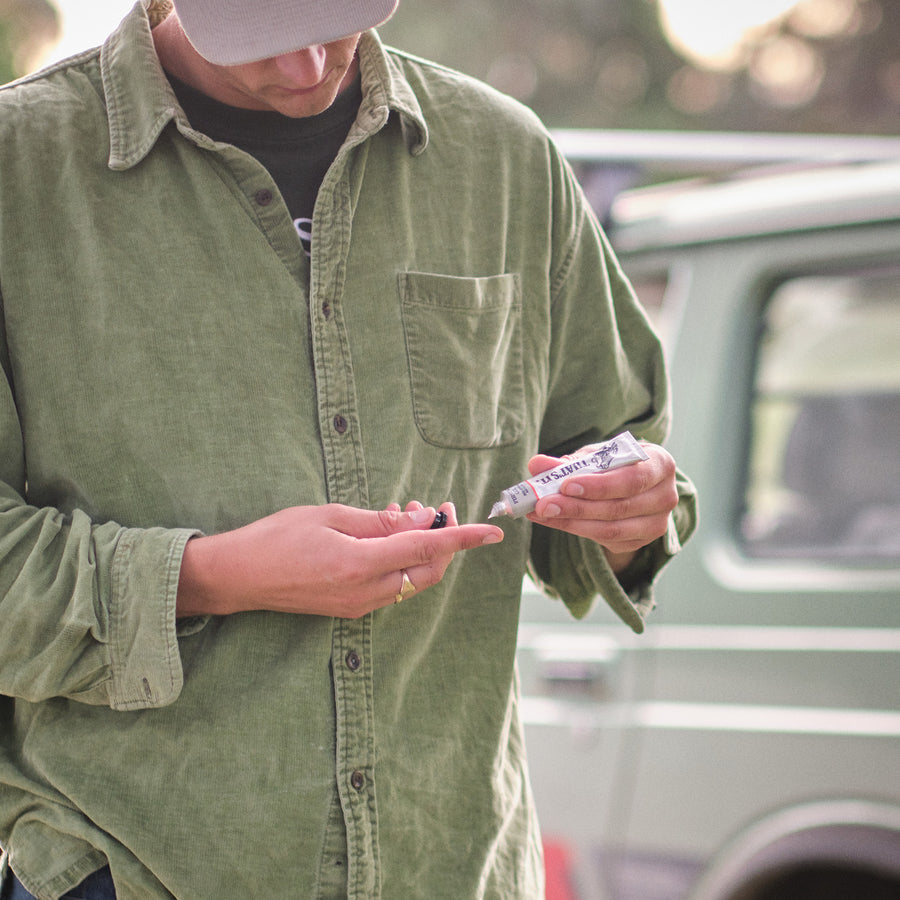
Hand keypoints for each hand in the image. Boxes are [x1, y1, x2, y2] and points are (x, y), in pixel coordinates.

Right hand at [177, 502, 502, 618]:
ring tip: (408, 513)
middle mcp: (366, 593)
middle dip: (443, 538)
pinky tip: (390, 535)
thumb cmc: (276, 539)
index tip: (491, 531)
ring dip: (422, 548)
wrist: (238, 578)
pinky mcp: (352, 608)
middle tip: (437, 505)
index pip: (426, 548)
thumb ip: (379, 522)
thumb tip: (420, 520)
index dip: (462, 538)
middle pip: (428, 569)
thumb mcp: (329, 517)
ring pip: (412, 578)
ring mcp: (359, 605)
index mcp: (360, 565)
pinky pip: (393, 585)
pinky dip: (403, 560)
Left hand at [526, 442, 677, 572]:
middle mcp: (666, 496)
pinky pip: (606, 540)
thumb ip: (567, 462)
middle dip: (577, 507)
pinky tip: (553, 520)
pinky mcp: (640, 542)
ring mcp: (656, 523)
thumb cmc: (614, 464)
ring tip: (541, 513)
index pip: (631, 478)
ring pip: (611, 529)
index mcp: (661, 465)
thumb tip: (536, 464)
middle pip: (619, 507)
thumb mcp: (595, 457)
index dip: (599, 485)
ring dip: (571, 522)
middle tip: (543, 503)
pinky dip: (575, 529)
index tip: (566, 485)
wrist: (631, 485)